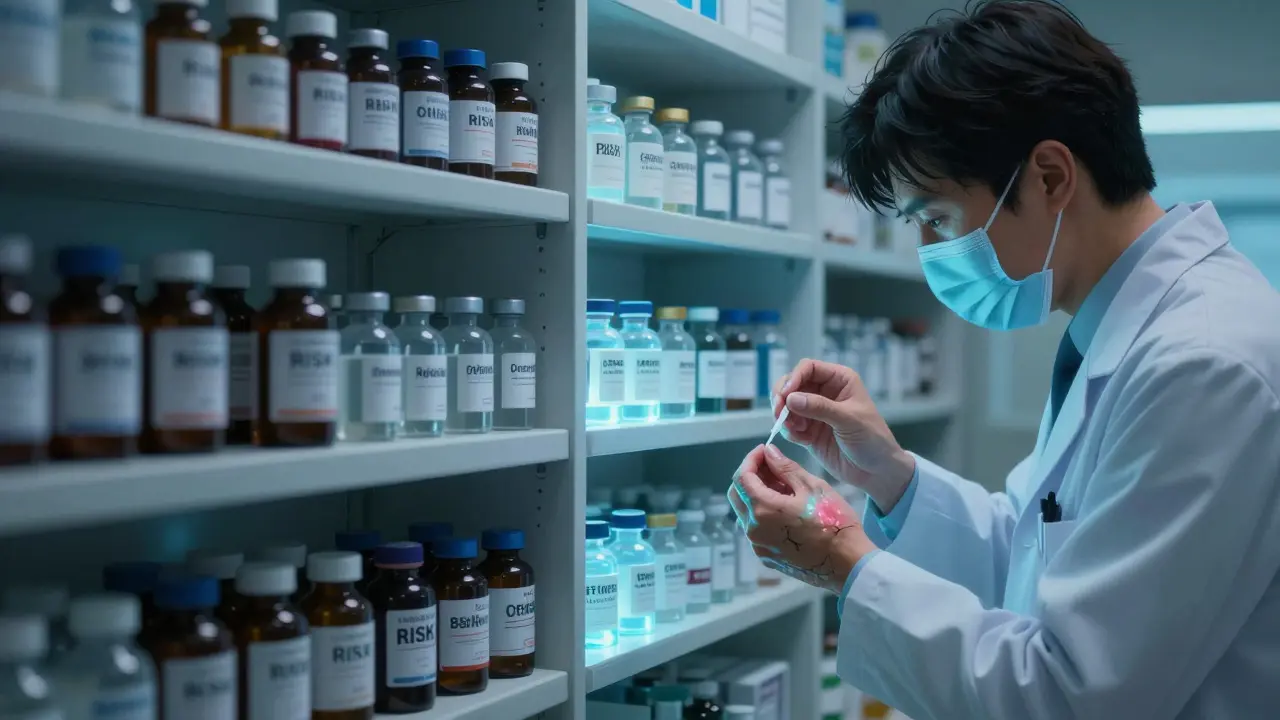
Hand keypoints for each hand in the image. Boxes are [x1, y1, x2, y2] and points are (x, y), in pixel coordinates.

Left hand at [727, 444, 875, 593]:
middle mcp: (753, 529)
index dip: (751, 459)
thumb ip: (786, 468)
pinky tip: (783, 509)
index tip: (764, 450)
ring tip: (781, 486)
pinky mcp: (766, 556)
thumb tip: (769, 452)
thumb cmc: (834, 522)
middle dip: (750, 475)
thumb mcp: (813, 487)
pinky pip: (755, 529)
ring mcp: (758, 546)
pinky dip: (762, 513)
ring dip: (755, 495)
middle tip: (771, 466)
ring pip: (745, 512)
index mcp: (762, 509)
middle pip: (737, 494)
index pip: (742, 477)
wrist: (847, 564)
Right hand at [772, 359, 914, 511]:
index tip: (785, 395)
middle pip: (792, 384)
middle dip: (783, 397)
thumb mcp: (849, 420)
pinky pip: (790, 425)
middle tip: (780, 412)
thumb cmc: (872, 440)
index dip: (794, 378)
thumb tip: (790, 398)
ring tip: (794, 429)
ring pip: (787, 404)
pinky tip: (801, 440)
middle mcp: (825, 392)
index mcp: (839, 380)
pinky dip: (790, 431)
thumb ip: (820, 408)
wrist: (876, 471)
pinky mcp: (808, 431)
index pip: (809, 368)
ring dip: (785, 416)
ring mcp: (815, 412)